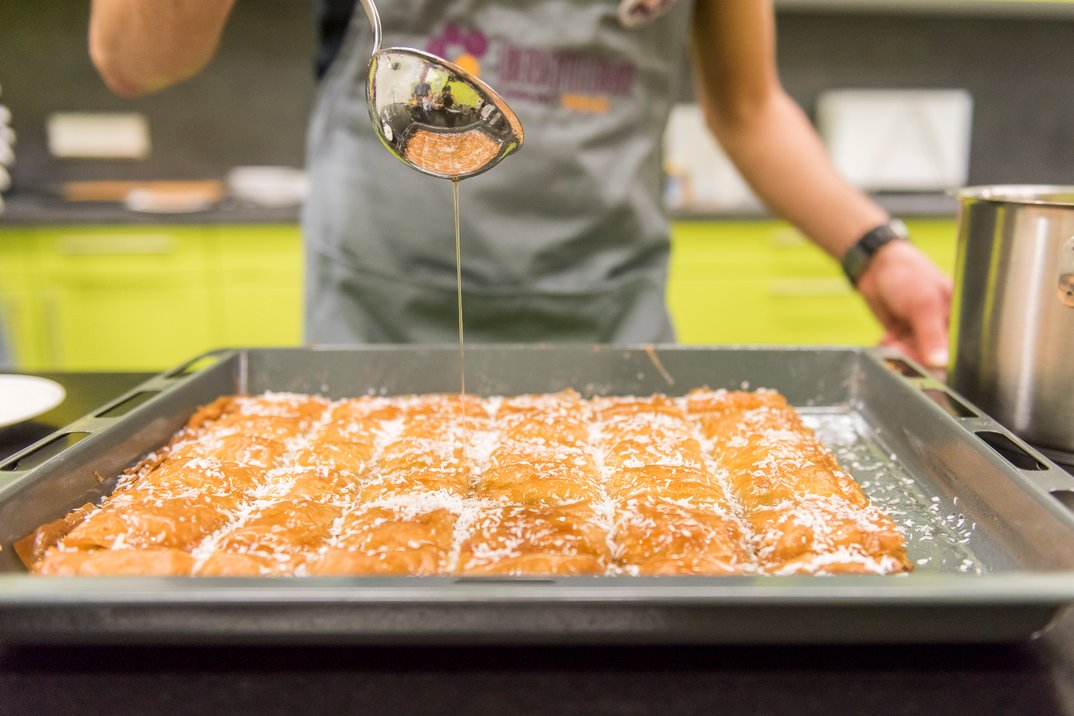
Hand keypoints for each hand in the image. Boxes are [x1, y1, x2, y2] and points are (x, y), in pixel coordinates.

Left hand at [855, 240, 951, 367]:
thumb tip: (941, 363)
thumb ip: (932, 335)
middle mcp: (948, 329)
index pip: (961, 351)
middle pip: (937, 360)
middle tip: (899, 347)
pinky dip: (892, 350)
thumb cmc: (909, 277)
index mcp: (963, 319)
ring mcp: (927, 334)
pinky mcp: (908, 337)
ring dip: (901, 354)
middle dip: (916, 358)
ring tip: (891, 341)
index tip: (923, 360)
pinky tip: (887, 338)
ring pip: (916, 359)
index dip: (942, 361)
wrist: (877, 267)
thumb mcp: (923, 305)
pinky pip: (902, 355)